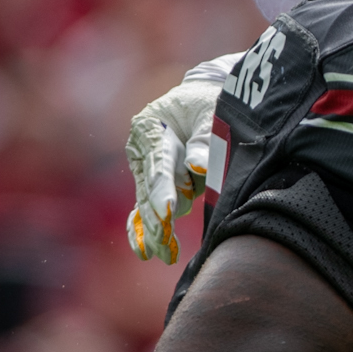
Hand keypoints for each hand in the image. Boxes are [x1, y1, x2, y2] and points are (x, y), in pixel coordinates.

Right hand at [126, 77, 222, 263]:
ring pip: (148, 202)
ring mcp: (144, 169)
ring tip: (163, 251)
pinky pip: (143, 209)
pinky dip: (143, 230)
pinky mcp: (151, 185)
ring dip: (156, 227)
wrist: (199, 100)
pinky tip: (145, 251)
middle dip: (156, 213)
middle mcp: (141, 149)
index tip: (168, 209)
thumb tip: (199, 166)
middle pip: (149, 186)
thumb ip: (206, 138)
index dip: (162, 186)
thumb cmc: (208, 104)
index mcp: (150, 125)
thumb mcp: (211, 111)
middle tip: (164, 234)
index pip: (158, 159)